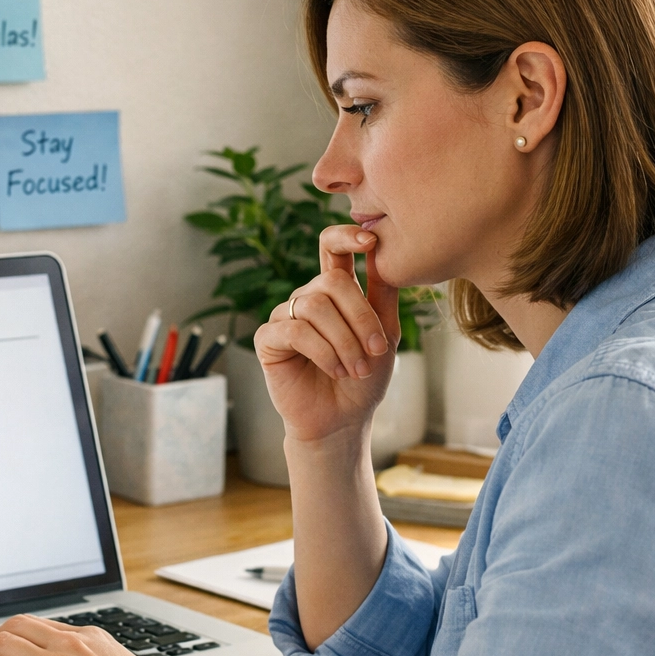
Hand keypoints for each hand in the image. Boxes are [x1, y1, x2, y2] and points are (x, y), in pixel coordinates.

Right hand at [254, 225, 398, 442]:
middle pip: (332, 282)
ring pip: (315, 307)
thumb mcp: (385, 333)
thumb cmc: (364, 378)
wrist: (343, 420)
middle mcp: (307, 298)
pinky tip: (335, 370)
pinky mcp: (268, 339)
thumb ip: (383, 293)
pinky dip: (322, 352)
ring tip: (356, 369)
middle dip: (360, 316)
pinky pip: (295, 331)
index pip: (332, 247)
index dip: (347, 236)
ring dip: (344, 341)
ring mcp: (285, 317)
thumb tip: (386, 247)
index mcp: (334, 290)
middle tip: (376, 350)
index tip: (371, 240)